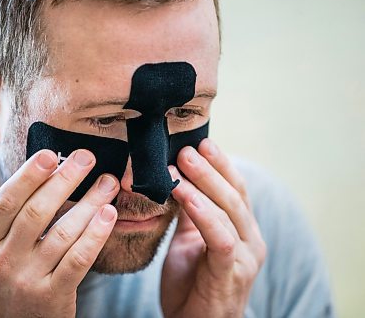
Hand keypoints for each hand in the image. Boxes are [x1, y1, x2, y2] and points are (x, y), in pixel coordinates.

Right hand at [0, 149, 118, 317]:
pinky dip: (95, 235)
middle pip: (36, 213)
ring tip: (107, 182)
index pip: (5, 202)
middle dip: (64, 180)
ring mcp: (28, 281)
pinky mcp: (53, 297)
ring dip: (89, 203)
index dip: (28, 176)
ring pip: (62, 233)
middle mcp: (2, 261)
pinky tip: (109, 214)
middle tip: (86, 157)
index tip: (49, 153)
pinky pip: (78, 260)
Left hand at [161, 139, 265, 317]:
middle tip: (187, 148)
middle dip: (210, 168)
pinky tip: (185, 196)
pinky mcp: (231, 273)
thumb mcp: (189, 241)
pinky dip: (204, 214)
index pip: (235, 189)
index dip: (221, 164)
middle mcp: (250, 239)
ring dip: (203, 185)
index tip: (202, 142)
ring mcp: (245, 257)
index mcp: (241, 229)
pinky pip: (220, 238)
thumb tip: (177, 179)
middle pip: (234, 195)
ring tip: (180, 164)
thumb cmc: (192, 284)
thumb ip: (190, 213)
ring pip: (229, 212)